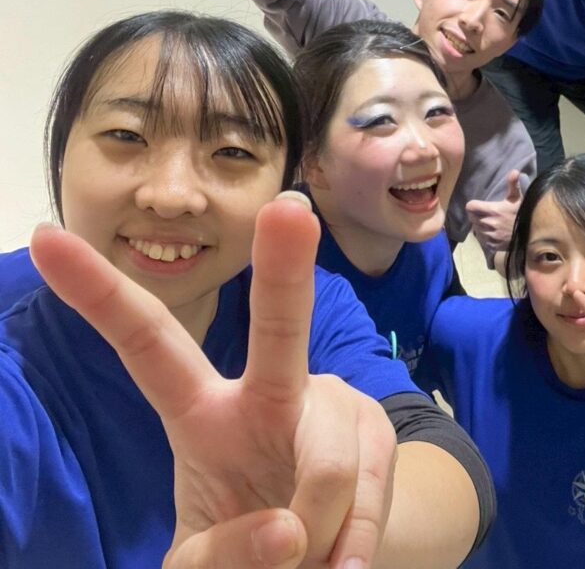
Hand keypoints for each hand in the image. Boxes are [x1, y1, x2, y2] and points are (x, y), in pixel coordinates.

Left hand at [29, 193, 397, 567]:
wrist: (336, 557)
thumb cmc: (249, 549)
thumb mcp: (206, 563)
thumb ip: (225, 555)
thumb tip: (290, 533)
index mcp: (202, 414)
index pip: (147, 345)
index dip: (97, 293)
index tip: (45, 238)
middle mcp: (271, 394)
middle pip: (278, 330)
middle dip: (285, 269)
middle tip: (287, 211)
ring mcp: (334, 406)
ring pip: (325, 465)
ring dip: (316, 533)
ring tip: (311, 561)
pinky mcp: (379, 430)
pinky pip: (366, 493)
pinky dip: (356, 540)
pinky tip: (346, 557)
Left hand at [466, 169, 523, 257]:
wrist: (532, 235)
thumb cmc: (524, 214)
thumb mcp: (518, 198)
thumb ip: (513, 184)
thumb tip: (514, 171)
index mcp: (493, 210)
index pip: (470, 207)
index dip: (473, 205)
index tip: (478, 205)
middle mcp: (489, 223)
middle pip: (472, 218)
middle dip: (476, 215)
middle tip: (485, 214)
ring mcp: (490, 236)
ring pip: (476, 229)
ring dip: (480, 226)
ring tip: (489, 223)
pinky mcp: (492, 245)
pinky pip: (482, 240)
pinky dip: (485, 237)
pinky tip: (493, 233)